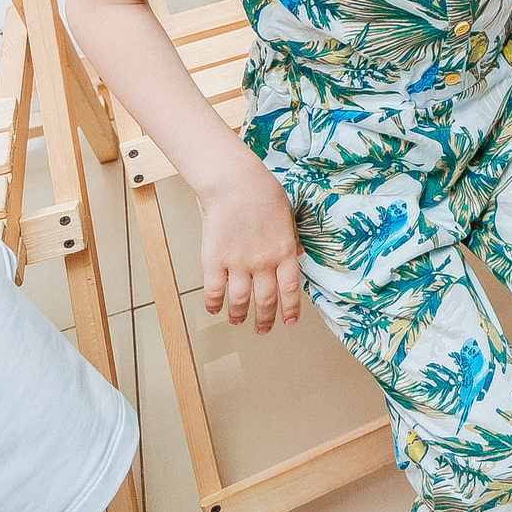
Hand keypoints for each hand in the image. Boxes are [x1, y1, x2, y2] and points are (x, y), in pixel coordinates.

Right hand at [197, 163, 303, 333]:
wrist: (235, 182)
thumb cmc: (262, 193)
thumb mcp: (287, 217)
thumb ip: (290, 240)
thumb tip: (297, 255)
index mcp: (284, 252)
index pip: (291, 289)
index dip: (290, 309)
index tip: (289, 322)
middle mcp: (263, 262)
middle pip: (265, 300)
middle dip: (265, 319)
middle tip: (263, 329)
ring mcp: (238, 263)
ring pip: (240, 301)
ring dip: (239, 315)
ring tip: (238, 321)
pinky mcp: (214, 260)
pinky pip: (214, 291)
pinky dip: (214, 304)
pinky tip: (215, 308)